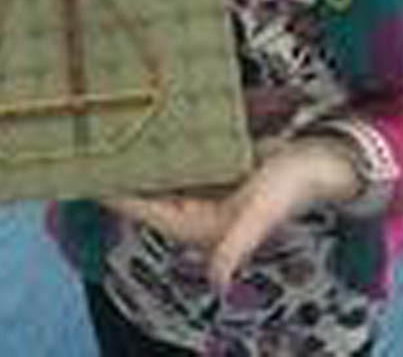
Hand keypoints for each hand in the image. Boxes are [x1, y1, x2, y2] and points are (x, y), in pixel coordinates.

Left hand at [106, 136, 359, 287]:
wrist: (319, 162)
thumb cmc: (290, 187)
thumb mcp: (261, 213)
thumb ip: (237, 245)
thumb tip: (217, 282)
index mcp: (198, 226)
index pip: (142, 209)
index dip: (112, 193)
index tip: (82, 172)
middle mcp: (193, 210)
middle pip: (142, 191)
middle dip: (116, 169)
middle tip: (82, 139)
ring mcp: (200, 188)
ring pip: (155, 172)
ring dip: (134, 153)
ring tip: (101, 126)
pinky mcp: (210, 169)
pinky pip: (174, 157)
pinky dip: (157, 144)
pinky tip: (141, 121)